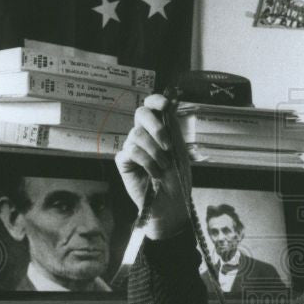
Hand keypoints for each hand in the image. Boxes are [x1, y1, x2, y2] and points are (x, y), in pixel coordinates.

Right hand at [115, 93, 188, 238]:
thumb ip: (172, 127)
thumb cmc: (178, 179)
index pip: (152, 105)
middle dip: (156, 127)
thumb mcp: (179, 150)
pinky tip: (154, 173)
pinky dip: (146, 162)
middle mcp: (145, 135)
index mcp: (160, 129)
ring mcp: (132, 147)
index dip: (156, 100)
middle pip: (141, 113)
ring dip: (155, 151)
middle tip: (168, 145)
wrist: (172, 203)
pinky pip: (131, 151)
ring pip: (137, 134)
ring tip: (164, 166)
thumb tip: (169, 103)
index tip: (166, 105)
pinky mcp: (123, 161)